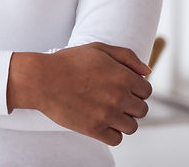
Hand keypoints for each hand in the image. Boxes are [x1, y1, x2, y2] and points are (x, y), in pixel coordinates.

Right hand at [8, 42, 151, 145]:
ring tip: (108, 112)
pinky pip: (116, 139)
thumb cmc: (68, 62)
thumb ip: (127, 57)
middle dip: (131, 105)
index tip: (124, 89)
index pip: (146, 91)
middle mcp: (119, 97)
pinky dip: (111, 133)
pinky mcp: (94, 129)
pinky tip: (101, 122)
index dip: (136, 89)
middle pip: (142, 110)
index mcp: (123, 77)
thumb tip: (147, 71)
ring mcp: (107, 115)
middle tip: (114, 100)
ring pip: (132, 126)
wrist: (41, 79)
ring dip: (123, 120)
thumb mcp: (98, 49)